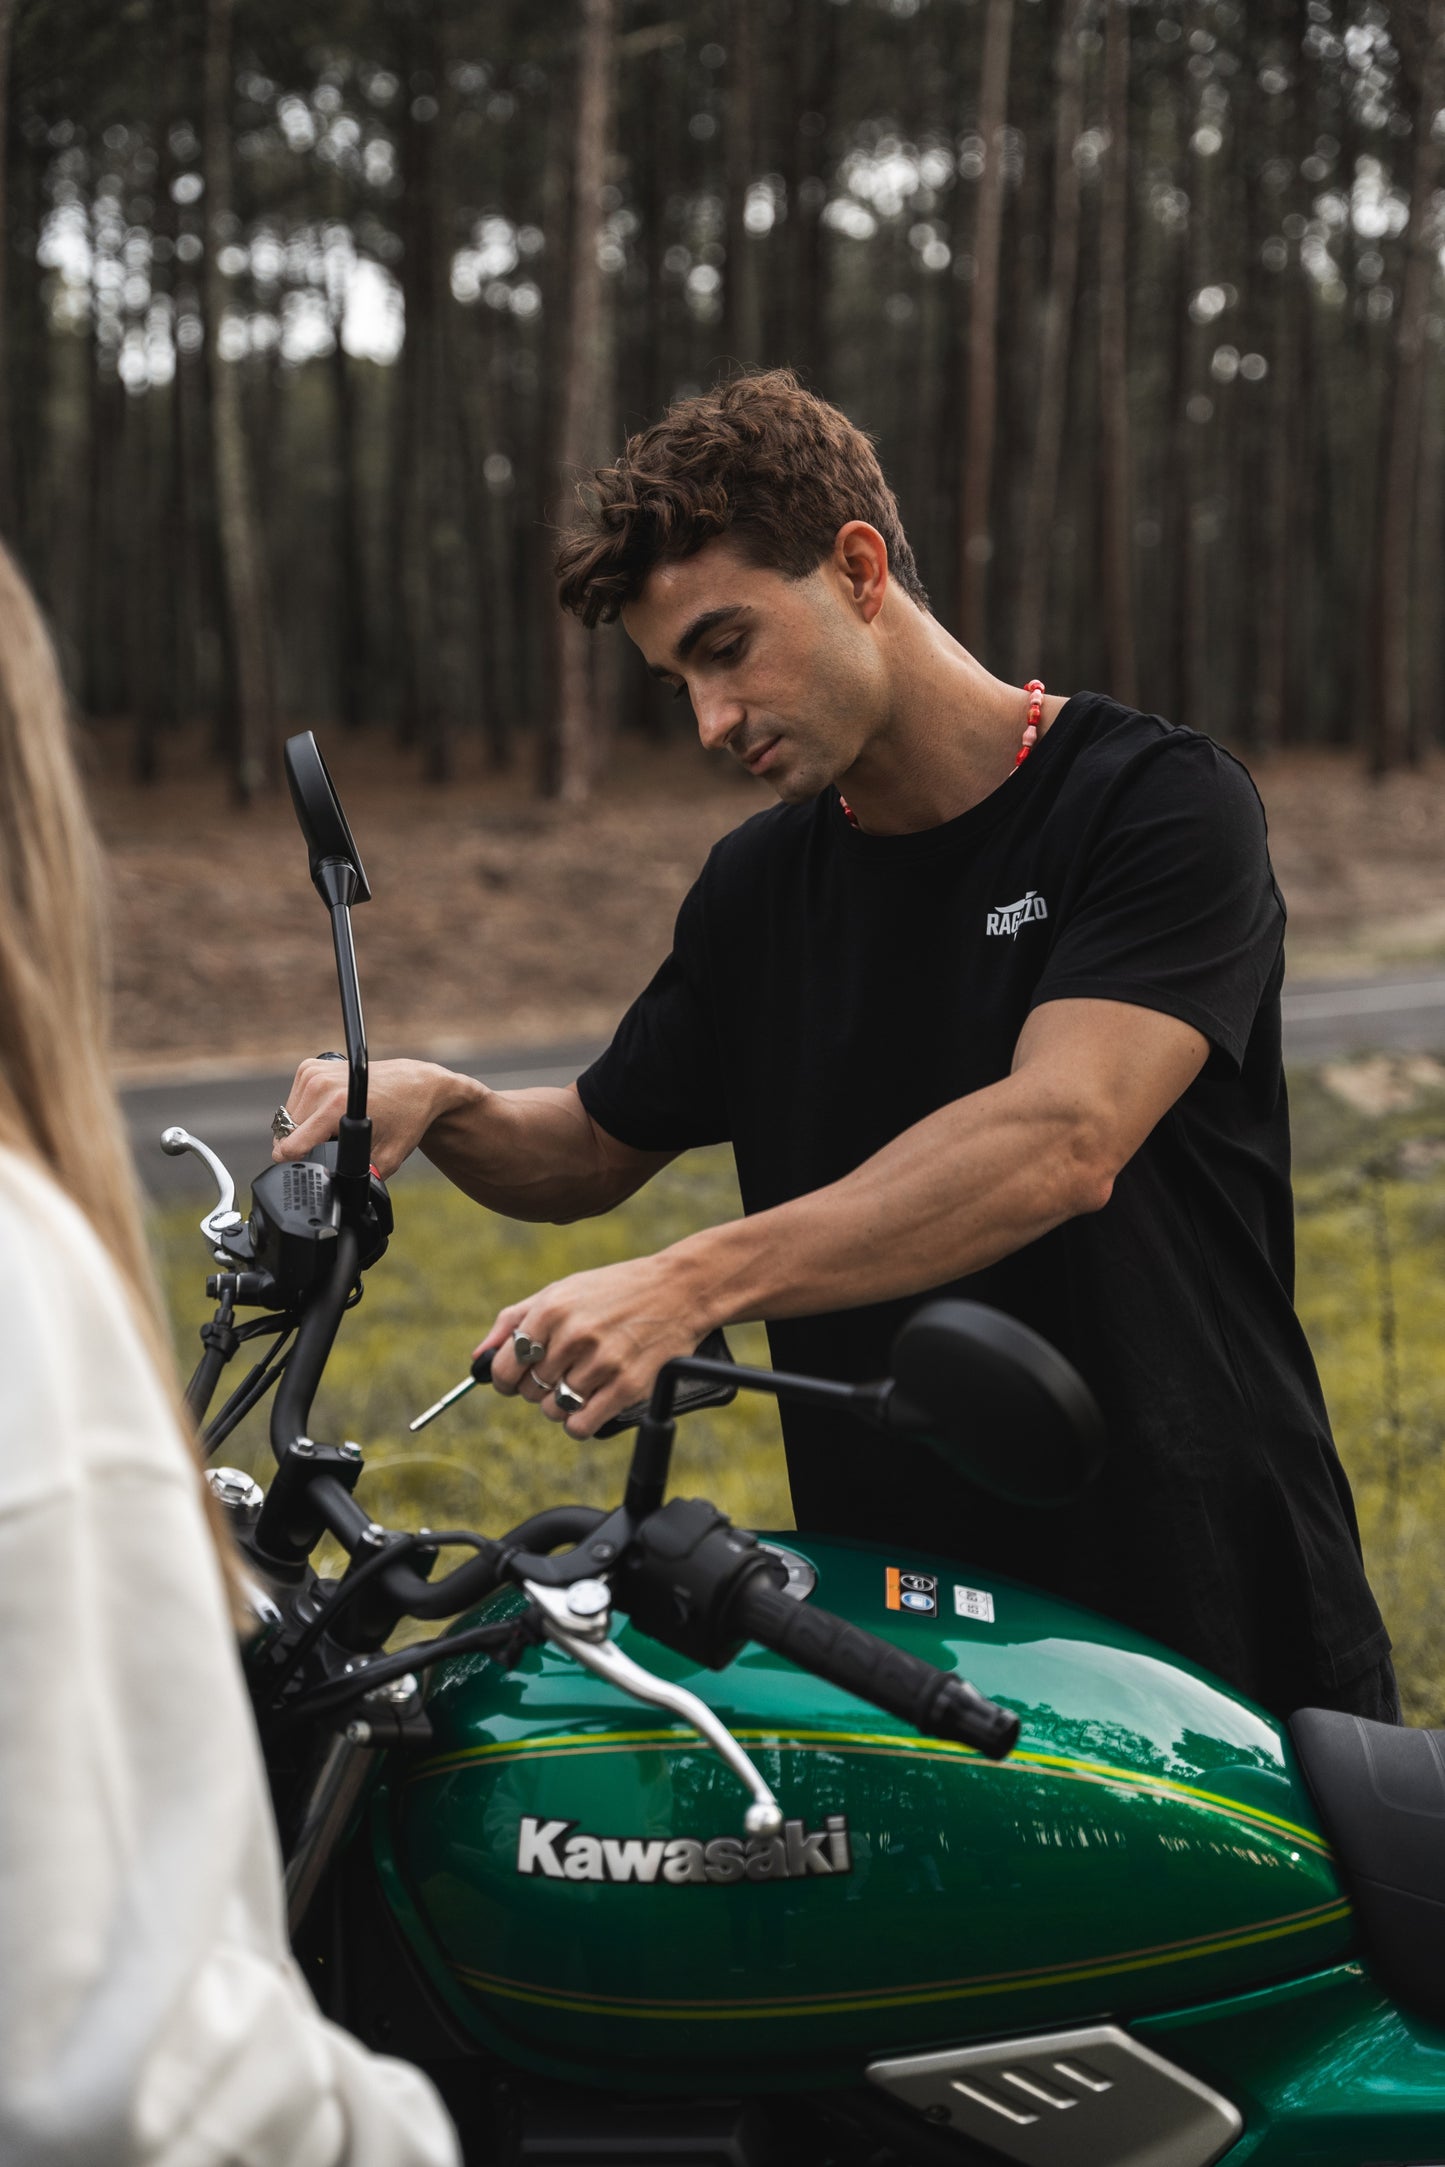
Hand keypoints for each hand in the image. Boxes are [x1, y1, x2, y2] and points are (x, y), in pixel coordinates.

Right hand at [272, 1056, 475, 1178]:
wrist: (415, 1085)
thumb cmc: (406, 1118)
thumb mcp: (388, 1158)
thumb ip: (362, 1179)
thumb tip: (345, 1197)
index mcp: (335, 1106)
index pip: (290, 1145)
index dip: (294, 1164)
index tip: (305, 1169)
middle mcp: (320, 1085)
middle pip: (286, 1134)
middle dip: (303, 1146)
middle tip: (332, 1145)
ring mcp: (313, 1073)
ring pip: (286, 1118)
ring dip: (301, 1129)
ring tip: (332, 1128)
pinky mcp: (310, 1067)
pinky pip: (293, 1100)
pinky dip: (304, 1111)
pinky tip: (327, 1112)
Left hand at [477, 1252, 713, 1438]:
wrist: (679, 1290)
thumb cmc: (615, 1290)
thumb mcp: (561, 1290)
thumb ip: (514, 1320)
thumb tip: (479, 1356)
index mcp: (552, 1309)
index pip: (504, 1366)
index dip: (505, 1378)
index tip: (515, 1379)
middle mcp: (574, 1336)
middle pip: (529, 1390)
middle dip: (537, 1388)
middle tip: (559, 1374)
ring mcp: (602, 1363)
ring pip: (553, 1410)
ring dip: (559, 1405)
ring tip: (578, 1385)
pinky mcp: (627, 1386)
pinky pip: (581, 1426)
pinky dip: (578, 1423)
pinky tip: (588, 1406)